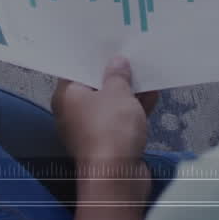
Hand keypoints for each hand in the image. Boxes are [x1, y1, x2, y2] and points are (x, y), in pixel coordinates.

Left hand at [54, 57, 158, 219]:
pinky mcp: (108, 144)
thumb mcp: (117, 93)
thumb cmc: (110, 128)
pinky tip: (152, 95)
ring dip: (128, 92)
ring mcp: (91, 130)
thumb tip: (117, 63)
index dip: (92, 56)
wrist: (117, 176)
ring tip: (147, 71)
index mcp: (66, 97)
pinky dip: (134, 109)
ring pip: (110, 104)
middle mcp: (73, 113)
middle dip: (114, 73)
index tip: (107, 43)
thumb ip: (118, 75)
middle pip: (94, 86)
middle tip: (130, 53)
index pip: (75, 69)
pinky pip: (120, 120)